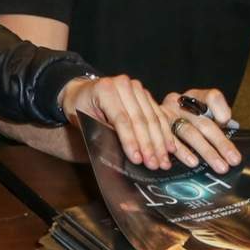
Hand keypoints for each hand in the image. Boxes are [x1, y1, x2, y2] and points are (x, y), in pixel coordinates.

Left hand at [60, 74, 178, 169]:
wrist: (82, 90)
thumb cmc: (80, 107)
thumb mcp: (83, 120)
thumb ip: (101, 132)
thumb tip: (122, 153)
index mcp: (105, 89)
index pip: (121, 119)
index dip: (130, 141)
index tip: (137, 159)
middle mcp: (123, 84)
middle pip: (139, 119)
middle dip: (148, 145)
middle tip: (154, 165)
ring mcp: (136, 87)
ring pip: (152, 118)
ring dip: (159, 142)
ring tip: (163, 161)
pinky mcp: (145, 93)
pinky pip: (157, 114)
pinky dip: (164, 132)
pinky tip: (170, 147)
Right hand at [160, 89, 243, 173]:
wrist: (148, 115)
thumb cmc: (184, 117)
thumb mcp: (200, 111)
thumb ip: (217, 117)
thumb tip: (229, 128)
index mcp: (194, 97)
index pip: (211, 97)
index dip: (220, 109)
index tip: (226, 121)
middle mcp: (180, 104)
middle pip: (203, 123)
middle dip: (221, 143)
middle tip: (233, 159)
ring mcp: (167, 116)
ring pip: (190, 133)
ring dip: (206, 151)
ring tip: (219, 165)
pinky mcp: (156, 128)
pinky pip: (171, 142)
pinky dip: (183, 153)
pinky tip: (193, 162)